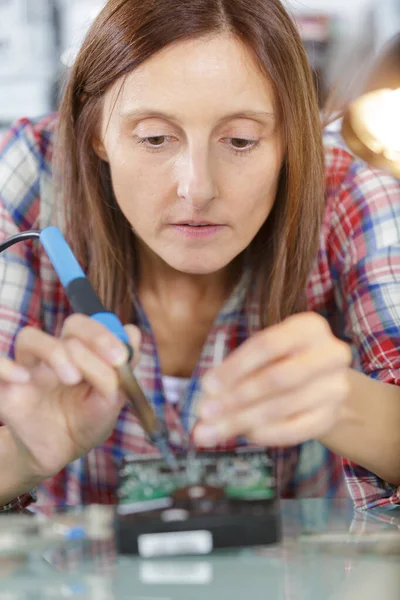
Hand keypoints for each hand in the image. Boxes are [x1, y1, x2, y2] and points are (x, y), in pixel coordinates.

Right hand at [0, 314, 140, 482]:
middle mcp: (57, 352)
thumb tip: (133, 333)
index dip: (106, 334)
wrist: (60, 453)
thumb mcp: (112, 401)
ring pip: (31, 337)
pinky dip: (6, 367)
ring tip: (72, 378)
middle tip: (110, 360)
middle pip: (70, 324)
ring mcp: (29, 366)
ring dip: (57, 352)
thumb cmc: (86, 421)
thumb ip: (123, 369)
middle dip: (93, 336)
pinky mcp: (6, 387)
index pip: (93, 327)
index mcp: (83, 352)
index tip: (121, 357)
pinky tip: (23, 379)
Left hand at [194, 313, 351, 447]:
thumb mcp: (263, 355)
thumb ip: (235, 371)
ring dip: (243, 420)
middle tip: (204, 413)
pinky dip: (267, 433)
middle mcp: (330, 354)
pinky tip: (245, 434)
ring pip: (283, 406)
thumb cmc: (282, 361)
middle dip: (236, 397)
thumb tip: (206, 393)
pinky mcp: (333, 416)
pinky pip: (296, 429)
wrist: (323, 384)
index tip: (206, 385)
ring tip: (213, 430)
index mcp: (309, 327)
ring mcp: (336, 387)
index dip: (234, 367)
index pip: (267, 345)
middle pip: (277, 378)